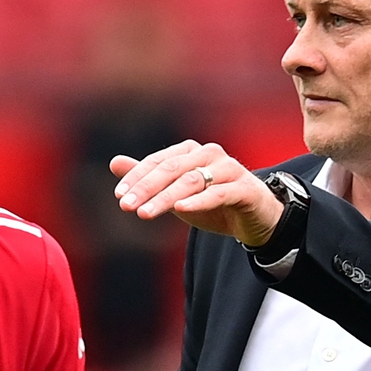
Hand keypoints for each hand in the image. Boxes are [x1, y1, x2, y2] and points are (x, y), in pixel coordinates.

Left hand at [110, 140, 284, 246]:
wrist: (256, 218)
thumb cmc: (213, 202)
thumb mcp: (176, 193)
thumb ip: (148, 178)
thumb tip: (114, 162)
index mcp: (191, 152)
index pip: (157, 162)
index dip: (137, 178)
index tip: (119, 196)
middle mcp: (209, 154)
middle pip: (171, 169)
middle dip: (146, 188)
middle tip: (126, 206)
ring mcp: (229, 169)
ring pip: (191, 181)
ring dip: (166, 197)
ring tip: (145, 213)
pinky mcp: (245, 188)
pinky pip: (219, 193)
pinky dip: (199, 200)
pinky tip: (181, 209)